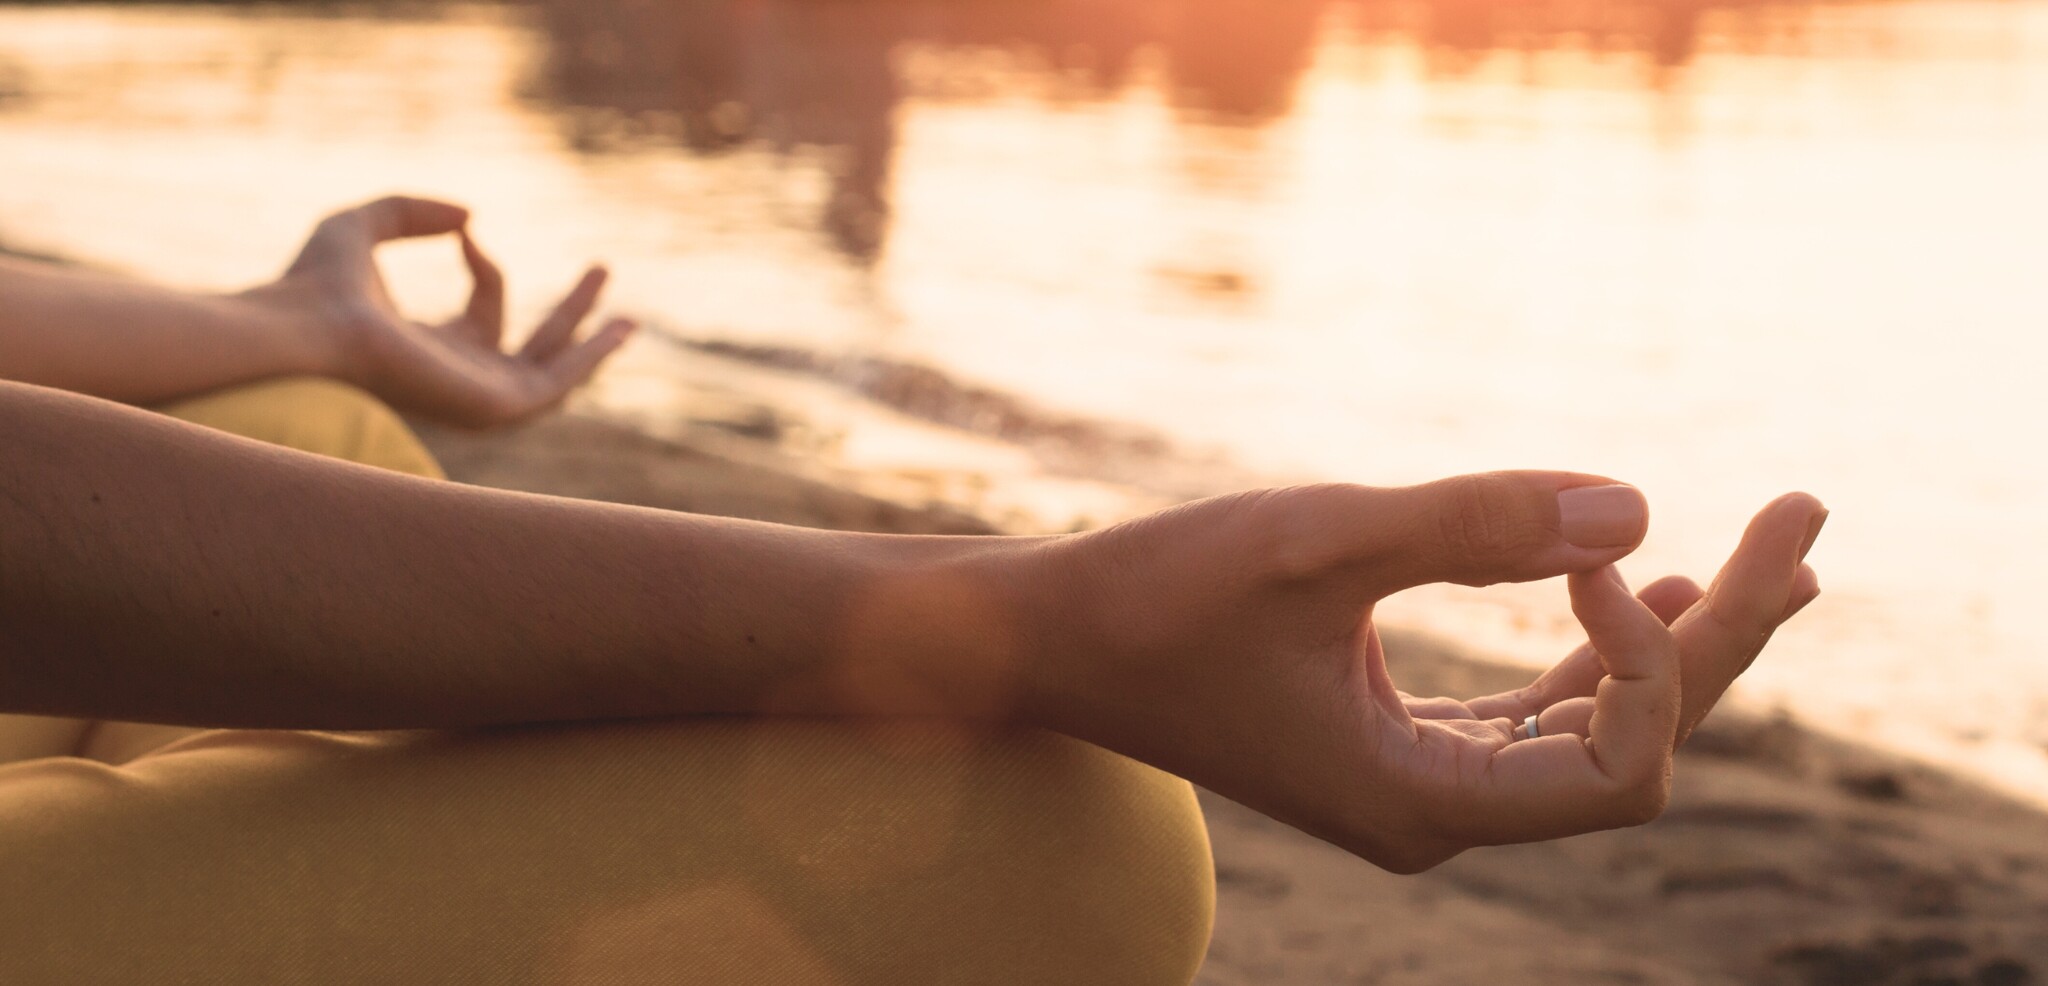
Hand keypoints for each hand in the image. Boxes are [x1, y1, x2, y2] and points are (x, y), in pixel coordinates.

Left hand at [248, 196, 636, 427]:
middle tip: (602, 268)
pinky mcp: (490, 406)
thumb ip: (411, 211)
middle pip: (531, 347)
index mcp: (429, 348)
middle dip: (569, 311)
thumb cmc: (314, 283)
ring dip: (591, 343)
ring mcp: (474, 398)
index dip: (483, 264)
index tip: (465, 231)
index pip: (483, 308)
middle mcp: (457, 378)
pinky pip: (555, 386)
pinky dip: (589, 360)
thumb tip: (469, 218)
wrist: (307, 326)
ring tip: (629, 318)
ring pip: (553, 375)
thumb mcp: (364, 224)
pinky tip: (616, 330)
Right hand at [1028, 474, 1823, 872]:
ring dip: (1675, 641)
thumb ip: (1471, 525)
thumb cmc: (1162, 596)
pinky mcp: (1397, 739)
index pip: (1618, 766)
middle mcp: (1437, 813)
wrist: (1053, 640)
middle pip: (1633, 744)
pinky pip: (1534, 711)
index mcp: (1422, 804)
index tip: (1590, 551)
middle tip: (1807, 517)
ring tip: (1769, 554)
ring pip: (1592, 725)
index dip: (1648, 661)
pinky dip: (1592, 652)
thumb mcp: (1316, 544)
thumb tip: (1636, 504)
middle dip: (1724, 634)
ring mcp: (1420, 781)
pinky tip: (1633, 585)